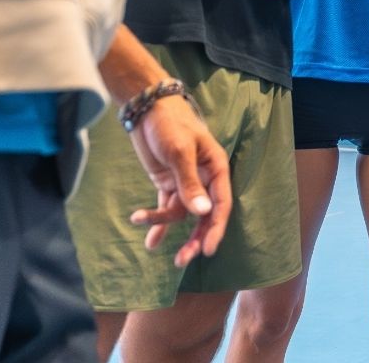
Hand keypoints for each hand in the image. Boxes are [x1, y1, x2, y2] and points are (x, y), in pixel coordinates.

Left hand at [124, 95, 231, 267]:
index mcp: (216, 169)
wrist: (147, 109)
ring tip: (152, 246)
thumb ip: (190, 183)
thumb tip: (202, 212)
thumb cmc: (171, 124)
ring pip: (182, 214)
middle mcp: (204, 179)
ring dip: (168, 228)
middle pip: (204, 215)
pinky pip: (165, 208)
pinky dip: (157, 223)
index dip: (215, 228)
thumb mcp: (180, 152)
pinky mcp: (168, 184)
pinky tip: (150, 241)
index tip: (207, 250)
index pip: (221, 204)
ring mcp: (185, 183)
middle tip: (182, 260)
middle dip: (194, 238)